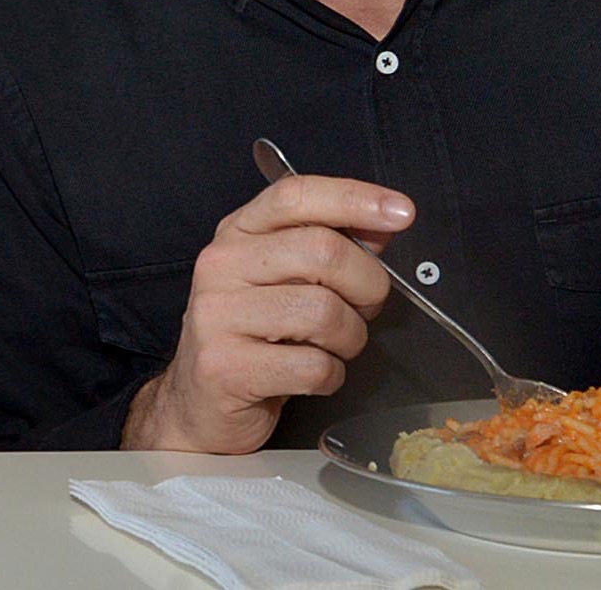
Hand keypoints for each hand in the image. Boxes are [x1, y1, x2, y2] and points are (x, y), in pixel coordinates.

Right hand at [124, 174, 413, 454]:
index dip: (354, 197)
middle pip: (323, 252)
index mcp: (238, 233)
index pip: (296, 195)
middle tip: (364, 308)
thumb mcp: (287, 281)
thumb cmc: (253, 338)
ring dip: (350, 337)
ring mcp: (217, 315)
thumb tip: (383, 224)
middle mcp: (220, 265)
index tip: (400, 212)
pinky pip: (312, 367)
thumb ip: (333, 246)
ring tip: (334, 347)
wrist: (199, 405)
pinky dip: (330, 376)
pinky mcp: (224, 367)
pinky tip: (313, 376)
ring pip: (324, 312)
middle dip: (367, 285)